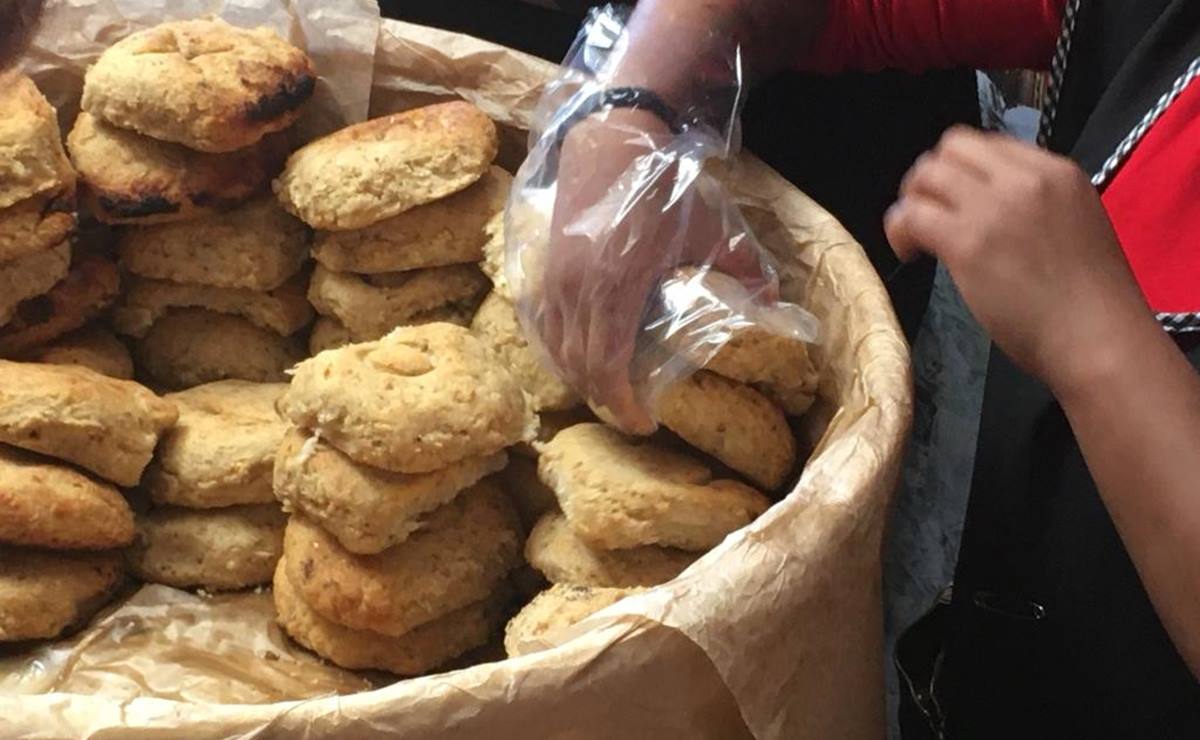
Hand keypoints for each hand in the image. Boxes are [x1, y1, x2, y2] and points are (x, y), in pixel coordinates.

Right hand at [531, 108, 773, 432]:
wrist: (611, 135)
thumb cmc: (662, 184)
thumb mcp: (711, 228)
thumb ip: (744, 269)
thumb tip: (774, 301)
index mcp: (616, 288)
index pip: (607, 367)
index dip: (622, 405)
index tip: (643, 424)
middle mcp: (575, 289)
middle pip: (578, 366)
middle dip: (602, 397)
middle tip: (628, 411)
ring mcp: (551, 277)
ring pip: (555, 348)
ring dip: (577, 376)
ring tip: (604, 388)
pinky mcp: (539, 264)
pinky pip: (538, 323)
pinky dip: (555, 348)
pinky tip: (571, 355)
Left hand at [885, 126, 1154, 396]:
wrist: (1098, 338)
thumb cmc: (1091, 301)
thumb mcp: (1074, 225)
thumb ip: (1034, 205)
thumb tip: (986, 207)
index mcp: (1057, 172)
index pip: (989, 144)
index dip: (962, 170)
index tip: (957, 201)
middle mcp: (1025, 179)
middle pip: (952, 148)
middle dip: (930, 178)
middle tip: (928, 214)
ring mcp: (994, 208)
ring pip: (927, 175)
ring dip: (911, 201)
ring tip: (915, 237)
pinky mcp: (967, 242)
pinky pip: (912, 215)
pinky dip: (899, 229)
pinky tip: (910, 253)